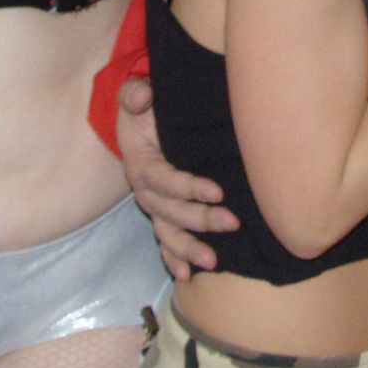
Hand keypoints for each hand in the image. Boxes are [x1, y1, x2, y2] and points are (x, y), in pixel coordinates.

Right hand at [117, 76, 234, 280]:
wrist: (140, 120)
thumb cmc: (145, 107)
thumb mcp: (135, 93)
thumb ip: (135, 92)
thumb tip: (143, 98)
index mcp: (140, 162)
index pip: (163, 180)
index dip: (188, 188)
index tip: (218, 191)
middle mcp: (144, 190)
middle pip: (170, 211)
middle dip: (200, 220)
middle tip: (232, 223)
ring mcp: (153, 206)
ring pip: (168, 233)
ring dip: (189, 248)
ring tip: (214, 262)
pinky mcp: (162, 215)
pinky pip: (165, 242)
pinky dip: (174, 260)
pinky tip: (189, 276)